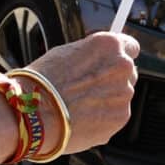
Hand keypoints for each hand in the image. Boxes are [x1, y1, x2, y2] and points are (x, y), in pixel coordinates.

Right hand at [24, 32, 139, 155]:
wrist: (32, 114)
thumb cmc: (42, 81)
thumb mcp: (67, 53)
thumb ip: (92, 55)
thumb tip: (99, 60)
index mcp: (110, 45)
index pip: (131, 46)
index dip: (118, 57)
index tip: (111, 64)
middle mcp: (123, 66)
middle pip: (127, 73)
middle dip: (112, 80)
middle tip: (88, 90)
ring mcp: (124, 93)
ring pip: (120, 96)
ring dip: (107, 100)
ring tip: (79, 107)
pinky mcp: (120, 118)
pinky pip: (115, 116)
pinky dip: (103, 119)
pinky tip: (82, 119)